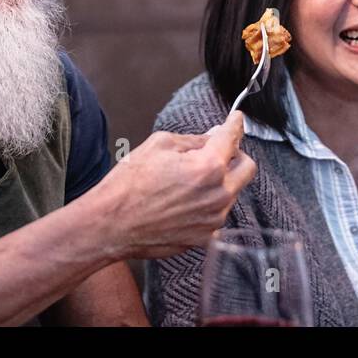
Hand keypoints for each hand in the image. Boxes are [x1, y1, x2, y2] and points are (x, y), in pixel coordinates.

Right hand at [89, 111, 256, 259]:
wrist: (111, 225)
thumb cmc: (128, 184)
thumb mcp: (159, 145)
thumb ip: (194, 140)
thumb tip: (213, 137)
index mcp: (208, 167)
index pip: (233, 138)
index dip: (235, 124)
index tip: (236, 120)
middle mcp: (218, 195)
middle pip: (247, 168)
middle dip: (235, 154)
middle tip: (218, 149)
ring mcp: (213, 220)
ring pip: (232, 192)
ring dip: (220, 180)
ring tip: (188, 178)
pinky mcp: (204, 237)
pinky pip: (216, 213)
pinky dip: (207, 202)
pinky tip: (184, 199)